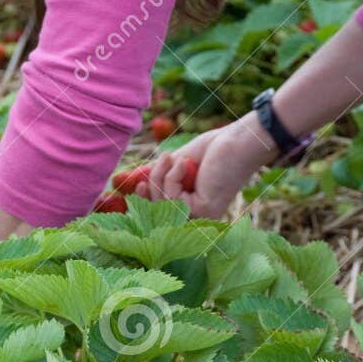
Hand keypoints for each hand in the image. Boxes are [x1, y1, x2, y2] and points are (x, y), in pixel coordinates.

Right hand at [137, 116, 276, 218]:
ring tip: (173, 157)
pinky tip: (185, 164)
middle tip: (163, 160)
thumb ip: (156, 176)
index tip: (139, 184)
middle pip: (155, 212)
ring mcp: (201, 218)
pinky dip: (173, 176)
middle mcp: (195, 219)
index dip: (144, 203)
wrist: (238, 141)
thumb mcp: (176, 164)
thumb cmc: (212, 150)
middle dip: (153, 184)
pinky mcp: (203, 211)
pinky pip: (172, 199)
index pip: (158, 217)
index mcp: (190, 210)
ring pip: (161, 206)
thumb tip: (124, 183)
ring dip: (161, 176)